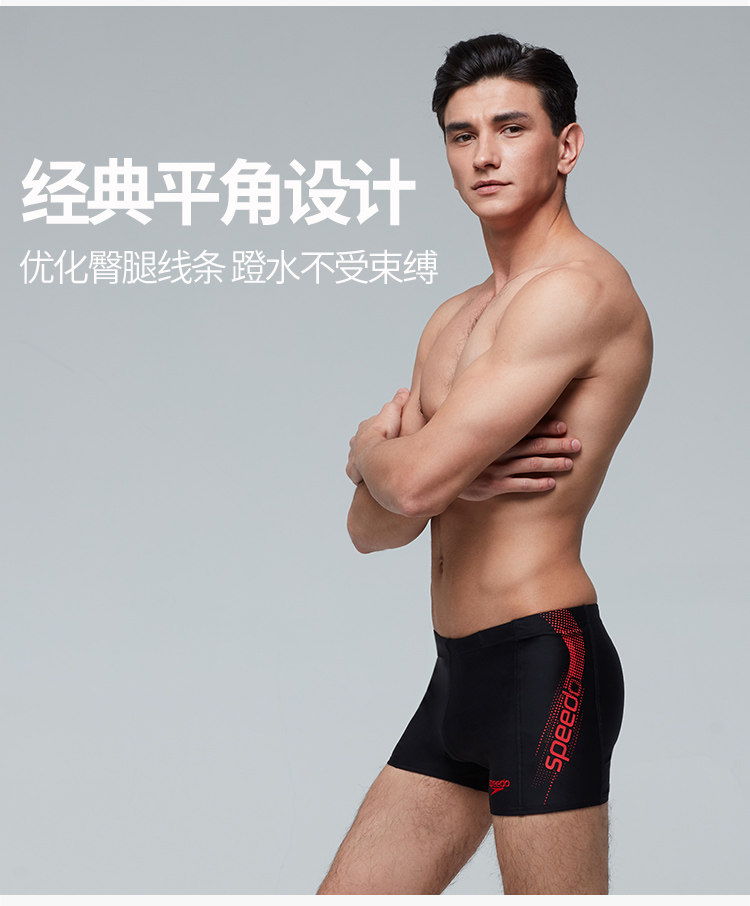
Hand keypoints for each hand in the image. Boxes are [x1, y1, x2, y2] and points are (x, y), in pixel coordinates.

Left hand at [346, 388, 409, 485]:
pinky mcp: (353, 471)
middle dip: (371, 445)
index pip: (372, 426)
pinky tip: (368, 478)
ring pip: (358, 457)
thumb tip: (403, 390)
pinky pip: (355, 474)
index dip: (381, 428)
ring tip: (376, 467)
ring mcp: (354, 456)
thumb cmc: (383, 433)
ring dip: (365, 461)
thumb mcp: (393, 412)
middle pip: (363, 441)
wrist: (372, 454)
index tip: (389, 432)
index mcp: (365, 427)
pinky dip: (360, 475)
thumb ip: (398, 402)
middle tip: (383, 451)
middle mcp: (356, 441)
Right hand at [457, 418, 581, 500]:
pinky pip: (519, 485)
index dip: (547, 426)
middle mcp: (498, 450)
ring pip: (531, 464)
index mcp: (495, 436)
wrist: (434, 472)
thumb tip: (498, 406)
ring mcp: (496, 469)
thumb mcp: (465, 430)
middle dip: (558, 444)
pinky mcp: (492, 486)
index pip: (526, 428)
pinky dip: (536, 484)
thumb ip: (484, 422)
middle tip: (578, 443)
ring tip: (570, 463)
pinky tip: (551, 483)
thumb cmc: (454, 451)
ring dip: (553, 463)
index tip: (564, 425)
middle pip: (535, 445)